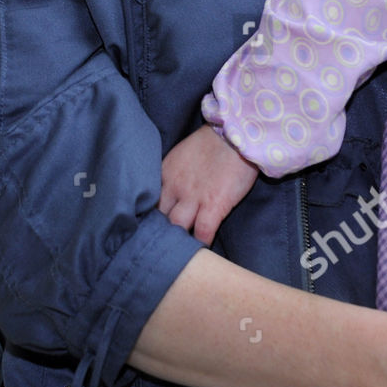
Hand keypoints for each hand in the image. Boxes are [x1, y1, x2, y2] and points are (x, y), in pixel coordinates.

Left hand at [159, 125, 258, 243]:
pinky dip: (201, 244)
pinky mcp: (214, 206)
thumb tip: (167, 190)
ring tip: (180, 253)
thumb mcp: (181, 155)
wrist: (238, 133)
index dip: (148, 217)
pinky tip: (202, 252)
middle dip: (158, 231)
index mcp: (165, 173)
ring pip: (176, 229)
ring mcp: (193, 198)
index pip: (148, 202)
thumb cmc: (213, 142)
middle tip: (161, 244)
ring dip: (177, 240)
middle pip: (158, 218)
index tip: (148, 227)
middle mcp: (174, 187)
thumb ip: (172, 174)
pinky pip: (202, 233)